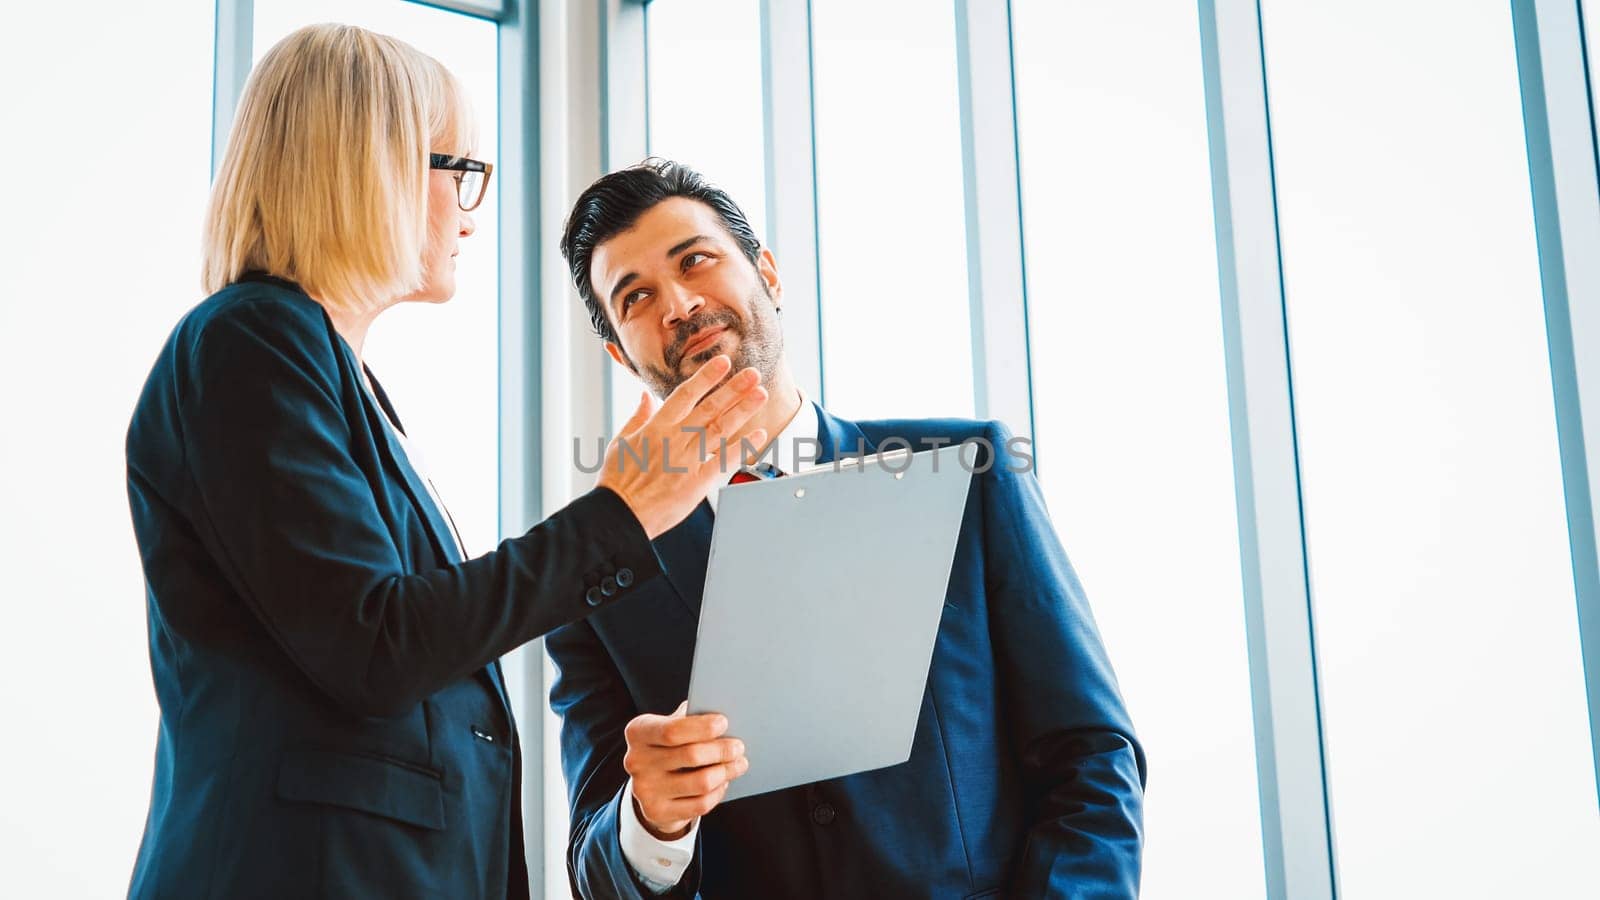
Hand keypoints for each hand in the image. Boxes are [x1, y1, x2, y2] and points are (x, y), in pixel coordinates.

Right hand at [597, 354, 767, 538]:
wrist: (619, 515)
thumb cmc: (617, 481)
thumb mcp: (620, 442)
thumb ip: (638, 417)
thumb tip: (645, 397)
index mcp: (655, 428)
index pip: (685, 395)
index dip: (706, 377)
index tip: (723, 362)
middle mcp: (674, 440)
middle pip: (709, 409)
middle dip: (733, 389)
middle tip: (753, 374)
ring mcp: (687, 461)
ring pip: (720, 430)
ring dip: (743, 410)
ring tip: (761, 394)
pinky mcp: (696, 483)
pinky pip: (724, 461)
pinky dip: (743, 447)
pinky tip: (759, 434)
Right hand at [623, 701, 748, 839]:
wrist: (649, 784)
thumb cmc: (668, 746)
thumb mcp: (670, 726)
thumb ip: (688, 718)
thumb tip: (721, 712)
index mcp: (638, 732)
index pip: (672, 730)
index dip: (702, 727)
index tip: (724, 723)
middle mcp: (636, 761)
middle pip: (691, 756)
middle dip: (721, 750)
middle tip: (738, 747)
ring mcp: (645, 790)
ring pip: (700, 782)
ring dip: (726, 772)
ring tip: (739, 764)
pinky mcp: (657, 811)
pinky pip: (700, 804)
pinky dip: (718, 792)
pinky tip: (723, 782)